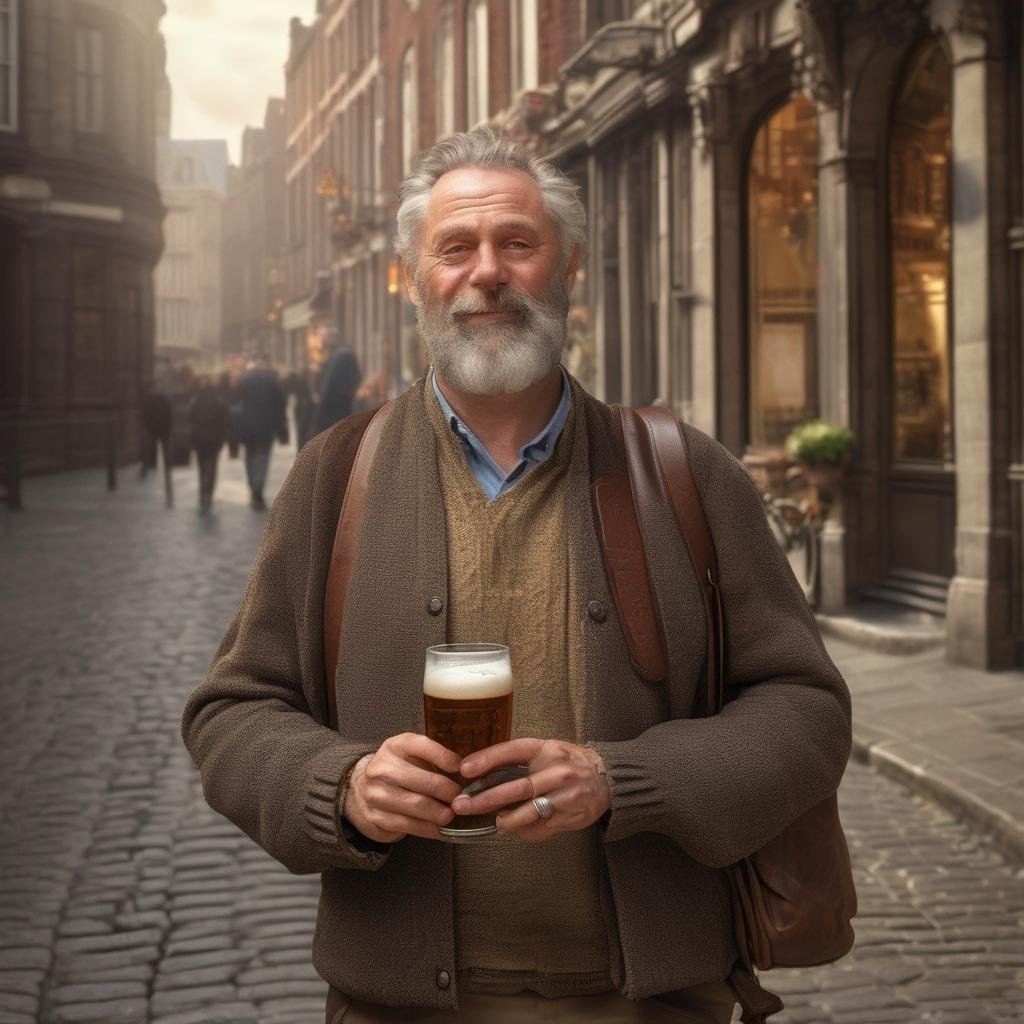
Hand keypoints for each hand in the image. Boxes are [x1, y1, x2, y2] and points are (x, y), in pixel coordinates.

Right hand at [343, 733, 462, 843]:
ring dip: (442, 813)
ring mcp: (377, 794)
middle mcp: (383, 768)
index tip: (461, 768)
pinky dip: (431, 829)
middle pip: (425, 781)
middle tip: (462, 798)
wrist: (360, 791)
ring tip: (453, 814)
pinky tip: (442, 829)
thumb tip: (464, 775)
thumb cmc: (397, 771)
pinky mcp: (377, 817)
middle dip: (449, 792)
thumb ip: (432, 760)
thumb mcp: (409, 756)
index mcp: (395, 747)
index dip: (445, 757)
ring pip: (418, 806)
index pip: (423, 746)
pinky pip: (410, 826)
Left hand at [453, 739, 610, 842]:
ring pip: (526, 814)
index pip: (512, 751)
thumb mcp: (545, 751)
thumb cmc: (568, 763)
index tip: (464, 769)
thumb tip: (480, 772)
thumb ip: (518, 760)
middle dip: (484, 799)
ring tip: (494, 822)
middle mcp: (556, 771)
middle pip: (515, 788)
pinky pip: (539, 828)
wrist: (605, 779)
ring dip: (504, 820)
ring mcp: (564, 796)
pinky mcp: (569, 816)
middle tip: (462, 806)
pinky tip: (518, 828)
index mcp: (546, 750)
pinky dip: (524, 831)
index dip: (486, 760)